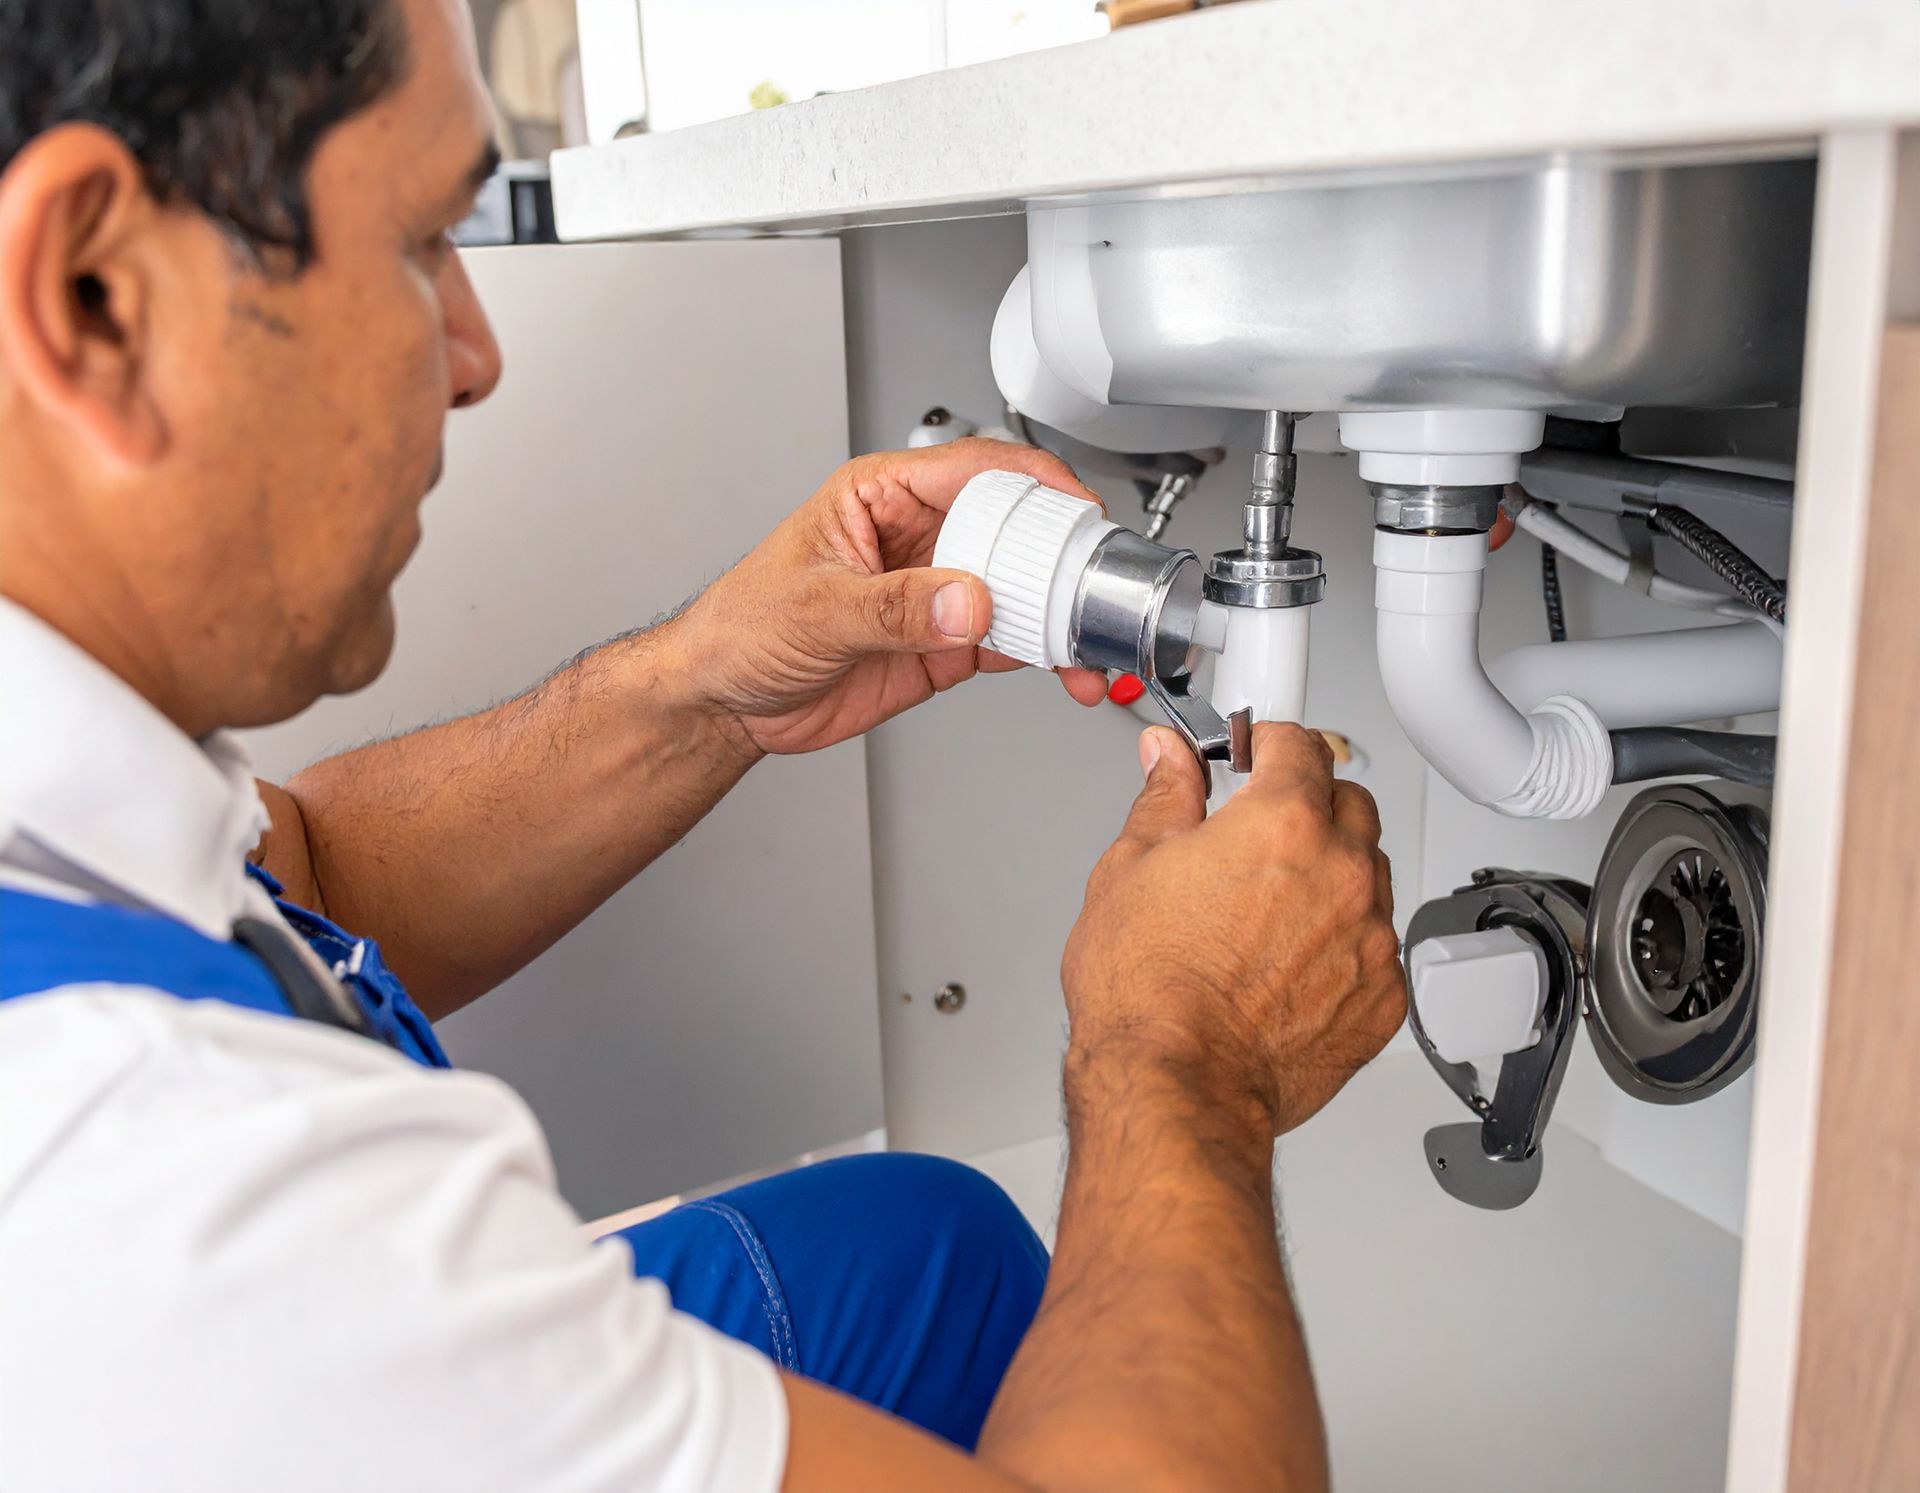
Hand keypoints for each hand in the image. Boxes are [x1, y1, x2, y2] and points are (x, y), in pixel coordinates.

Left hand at [669, 439, 1110, 756]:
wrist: (725, 702)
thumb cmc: (742, 628)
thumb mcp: (815, 610)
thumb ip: (896, 608)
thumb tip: (966, 602)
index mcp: (882, 495)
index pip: (975, 468)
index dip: (1034, 483)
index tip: (1075, 509)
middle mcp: (918, 536)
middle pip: (1014, 529)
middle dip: (1061, 557)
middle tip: (1092, 588)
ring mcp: (937, 591)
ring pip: (1021, 589)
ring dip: (1059, 615)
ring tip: (1087, 644)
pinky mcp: (945, 642)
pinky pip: (1009, 640)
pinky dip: (1042, 655)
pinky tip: (1062, 669)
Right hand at [1061, 722, 1406, 1136]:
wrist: (1175, 1084)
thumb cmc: (1147, 990)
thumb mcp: (1130, 868)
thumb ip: (1164, 798)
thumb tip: (1169, 759)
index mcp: (1281, 823)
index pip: (1300, 746)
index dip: (1271, 742)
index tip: (1256, 752)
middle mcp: (1340, 873)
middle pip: (1350, 803)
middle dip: (1310, 804)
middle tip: (1263, 829)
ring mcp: (1369, 938)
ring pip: (1370, 876)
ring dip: (1333, 874)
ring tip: (1272, 908)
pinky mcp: (1382, 999)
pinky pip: (1377, 948)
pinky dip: (1344, 946)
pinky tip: (1290, 965)